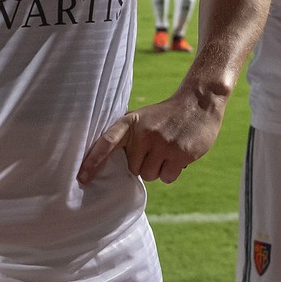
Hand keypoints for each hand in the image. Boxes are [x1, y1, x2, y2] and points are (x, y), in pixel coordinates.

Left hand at [78, 90, 226, 184]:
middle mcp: (144, 133)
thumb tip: (103, 159)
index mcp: (130, 122)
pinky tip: (177, 156)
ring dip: (158, 169)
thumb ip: (125, 135)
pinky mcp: (180, 154)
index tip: (82, 177)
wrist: (198, 103)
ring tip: (166, 150)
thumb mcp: (141, 117)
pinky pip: (167, 178)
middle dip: (143, 164)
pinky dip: (171, 172)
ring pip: (150, 175)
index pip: (107, 142)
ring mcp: (163, 143)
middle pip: (133, 168)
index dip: (93, 161)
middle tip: (155, 148)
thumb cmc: (165, 115)